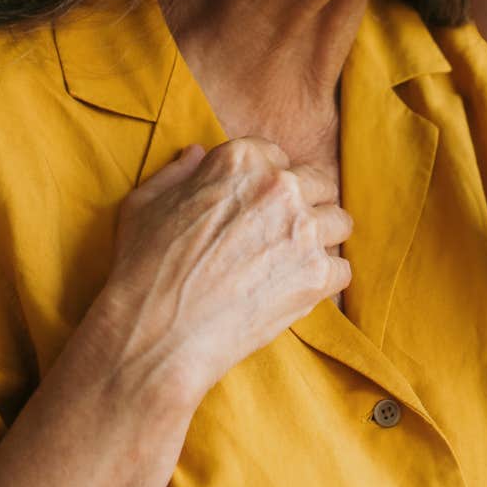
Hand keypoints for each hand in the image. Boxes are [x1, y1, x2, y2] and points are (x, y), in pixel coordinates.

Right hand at [99, 138, 351, 404]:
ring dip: (321, 239)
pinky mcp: (316, 275)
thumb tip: (197, 154)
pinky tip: (296, 290)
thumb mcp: (144, 203)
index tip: (256, 206)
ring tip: (293, 261)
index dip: (267, 182)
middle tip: (281, 234)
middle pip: (318, 183)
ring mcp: (303, 230)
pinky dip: (324, 281)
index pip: (277, 157)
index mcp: (241, 161)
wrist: (157, 332)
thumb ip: (177, 173)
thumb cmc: (144, 267)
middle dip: (304, 205)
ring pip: (338, 222)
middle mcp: (280, 187)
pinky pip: (342, 269)